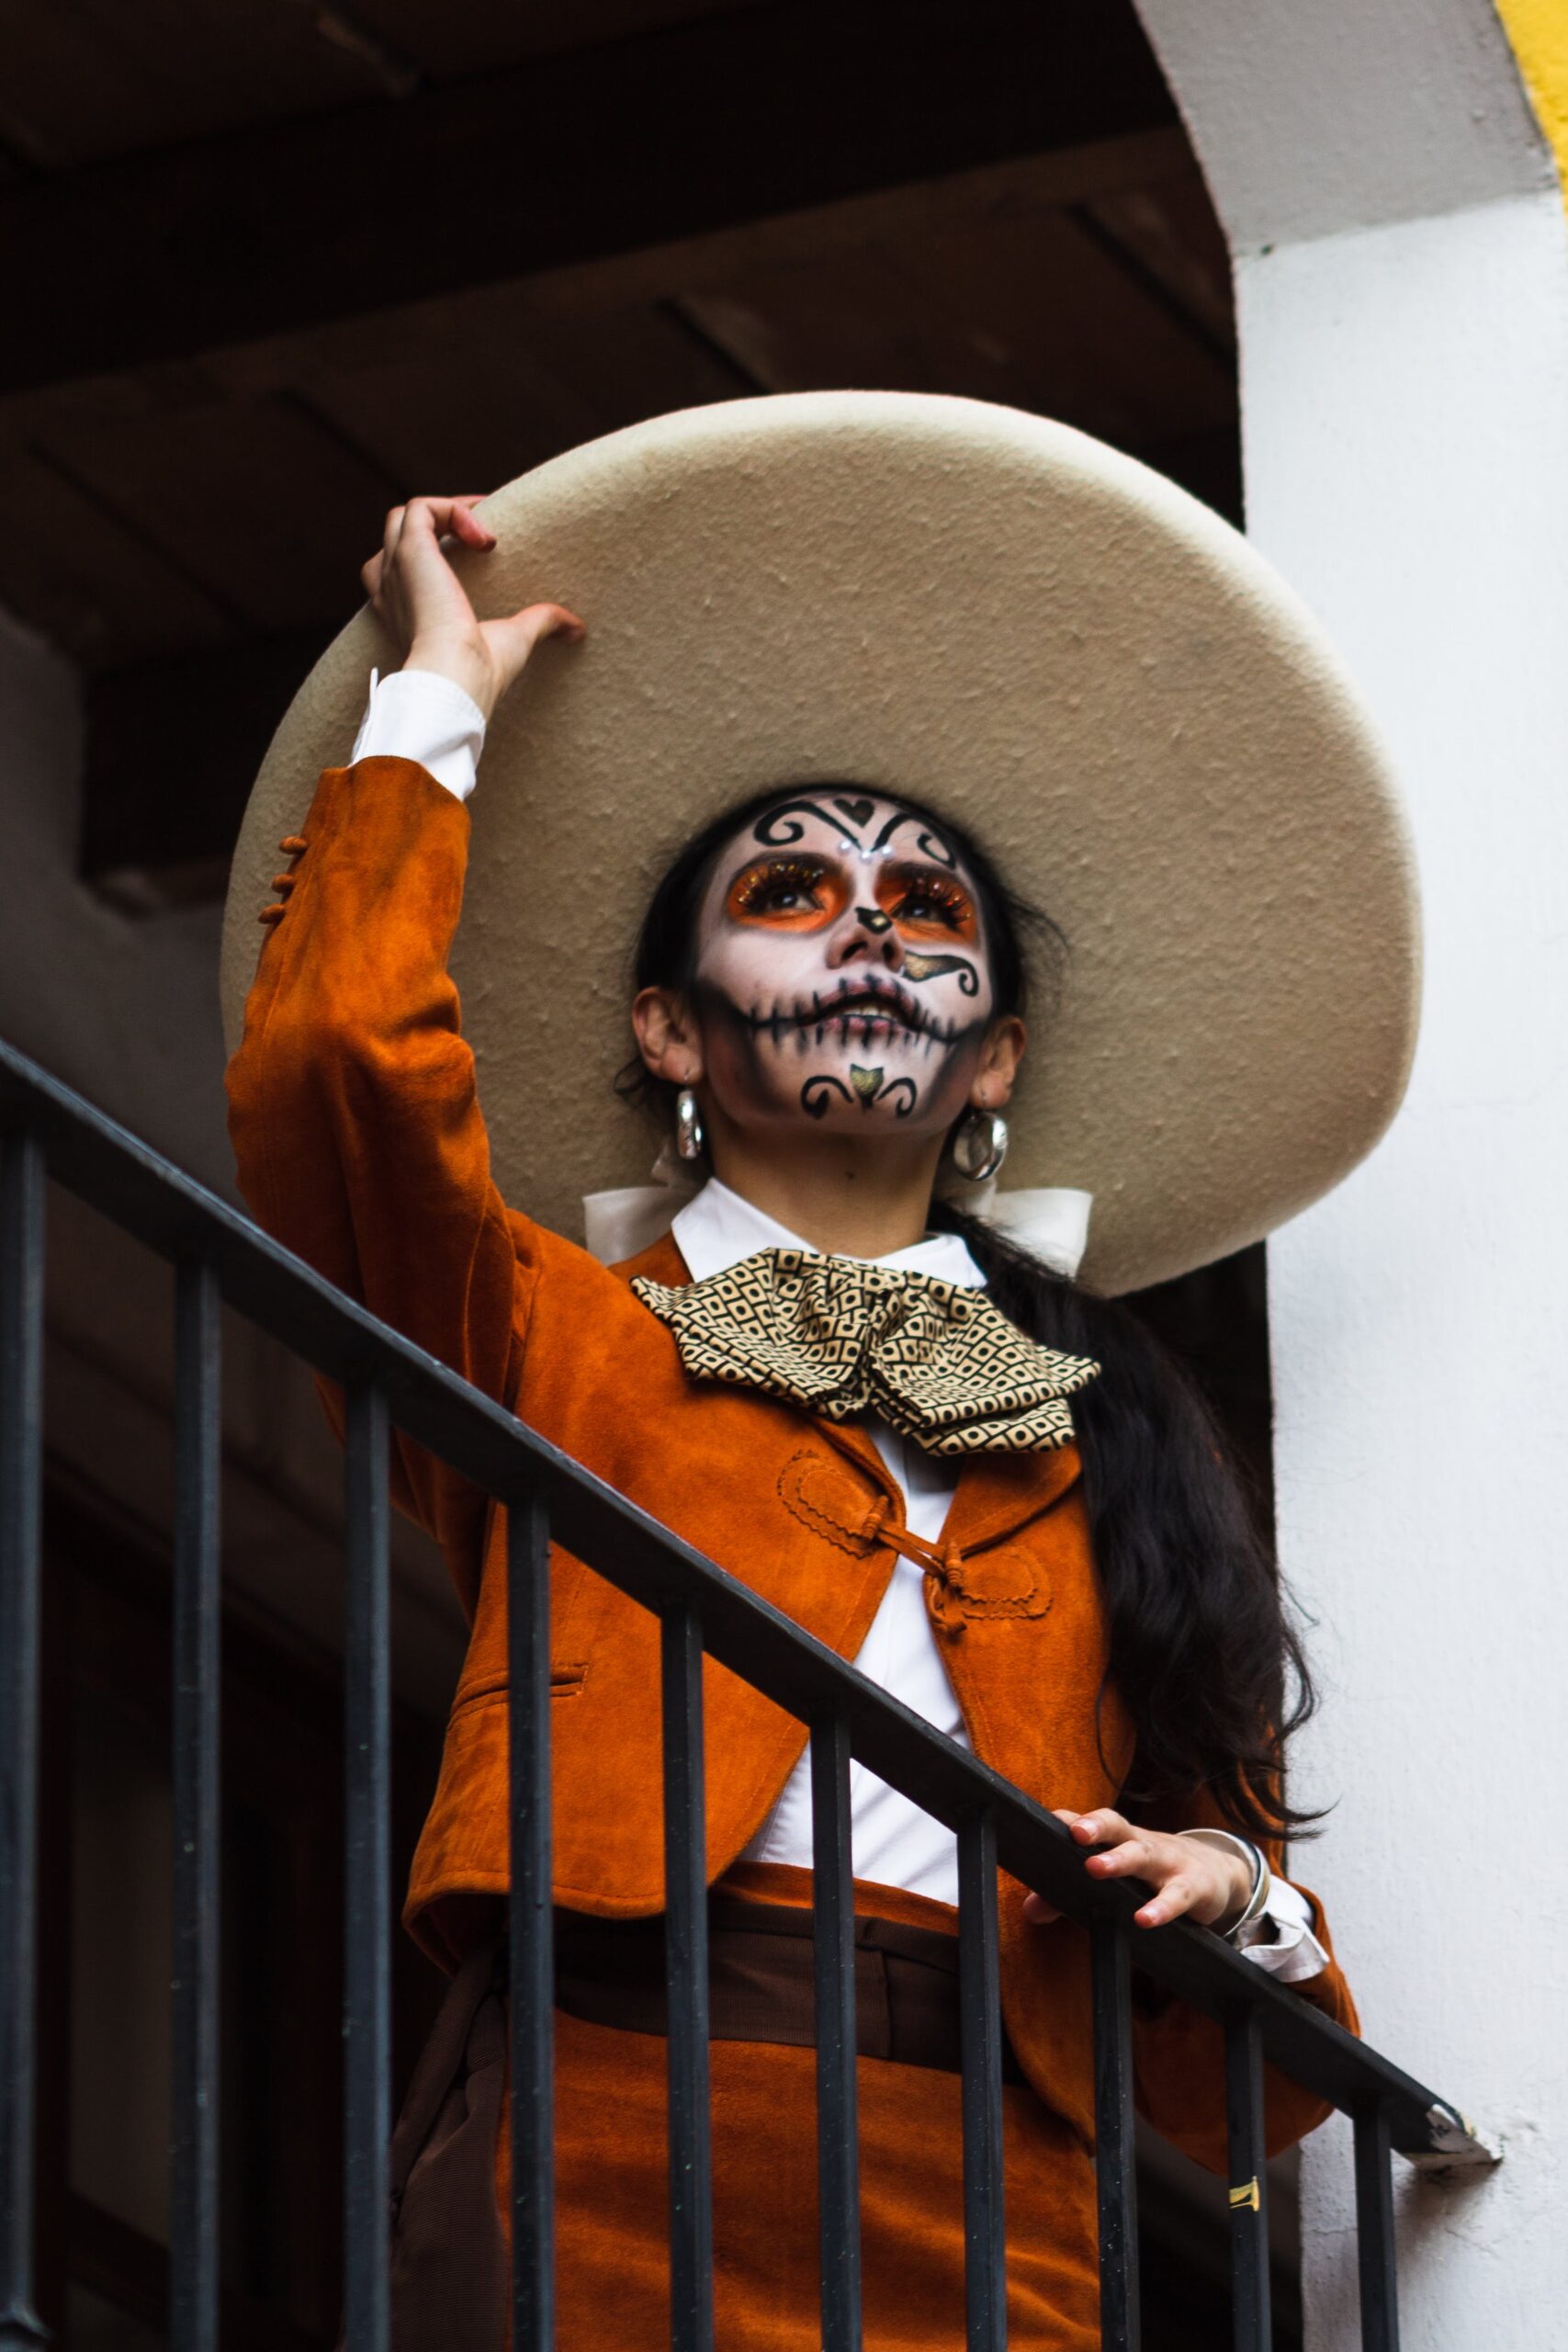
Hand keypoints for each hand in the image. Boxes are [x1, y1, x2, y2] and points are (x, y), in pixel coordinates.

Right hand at [359, 494, 584, 723]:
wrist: (458, 681)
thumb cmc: (479, 671)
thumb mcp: (514, 640)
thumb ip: (540, 624)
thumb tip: (576, 629)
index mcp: (407, 610)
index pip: (407, 565)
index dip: (441, 547)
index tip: (486, 545)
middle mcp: (394, 588)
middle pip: (397, 532)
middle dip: (440, 521)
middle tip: (483, 533)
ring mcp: (396, 569)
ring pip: (404, 515)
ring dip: (445, 511)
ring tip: (485, 534)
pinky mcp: (410, 552)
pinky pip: (422, 508)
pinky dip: (454, 510)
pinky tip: (486, 540)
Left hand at [1022, 1808, 1252, 1933]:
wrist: (1217, 1874)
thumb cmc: (1151, 1876)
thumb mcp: (1117, 1883)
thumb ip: (1069, 1898)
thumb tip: (1031, 1910)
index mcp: (1117, 1840)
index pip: (1089, 1822)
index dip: (1066, 1820)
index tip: (1044, 1821)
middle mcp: (1140, 1843)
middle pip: (1116, 1826)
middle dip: (1095, 1826)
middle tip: (1074, 1834)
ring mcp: (1168, 1861)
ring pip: (1142, 1854)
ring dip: (1119, 1859)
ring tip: (1094, 1868)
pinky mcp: (1194, 1886)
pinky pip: (1177, 1895)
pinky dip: (1161, 1907)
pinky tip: (1144, 1919)